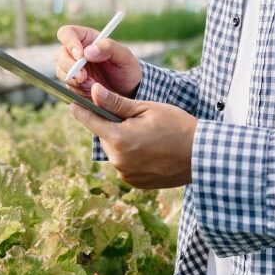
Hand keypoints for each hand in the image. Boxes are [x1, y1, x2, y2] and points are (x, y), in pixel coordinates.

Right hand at [55, 25, 141, 98]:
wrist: (128, 91)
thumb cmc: (127, 69)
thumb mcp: (125, 56)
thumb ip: (109, 47)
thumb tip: (88, 51)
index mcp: (86, 39)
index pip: (67, 33)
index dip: (69, 42)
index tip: (80, 55)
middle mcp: (76, 53)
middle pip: (59, 55)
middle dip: (70, 67)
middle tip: (83, 77)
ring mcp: (73, 69)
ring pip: (61, 72)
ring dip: (75, 81)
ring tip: (94, 85)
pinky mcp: (73, 84)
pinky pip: (68, 87)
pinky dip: (79, 90)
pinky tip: (92, 92)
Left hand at [70, 83, 197, 188]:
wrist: (202, 156)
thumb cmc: (176, 126)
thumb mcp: (147, 108)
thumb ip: (117, 103)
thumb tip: (93, 91)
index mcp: (119, 138)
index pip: (90, 121)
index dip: (81, 109)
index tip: (72, 102)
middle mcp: (118, 160)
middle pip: (104, 137)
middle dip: (112, 126)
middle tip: (133, 119)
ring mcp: (126, 174)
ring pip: (115, 151)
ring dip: (122, 142)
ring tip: (146, 136)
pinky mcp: (134, 183)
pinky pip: (124, 165)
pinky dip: (131, 156)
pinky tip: (150, 150)